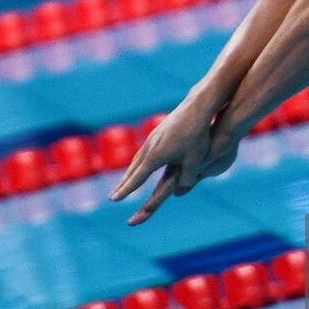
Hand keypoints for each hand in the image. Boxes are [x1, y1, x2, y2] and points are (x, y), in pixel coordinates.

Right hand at [109, 101, 241, 225]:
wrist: (196, 108)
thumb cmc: (196, 136)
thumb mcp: (195, 161)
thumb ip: (187, 179)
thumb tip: (180, 192)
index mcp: (155, 157)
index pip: (137, 178)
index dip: (125, 191)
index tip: (113, 200)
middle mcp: (149, 148)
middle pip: (132, 170)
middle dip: (123, 184)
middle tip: (112, 197)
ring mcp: (152, 138)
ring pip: (137, 160)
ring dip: (129, 173)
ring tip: (124, 182)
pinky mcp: (157, 132)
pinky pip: (143, 151)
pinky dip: (138, 162)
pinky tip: (140, 163)